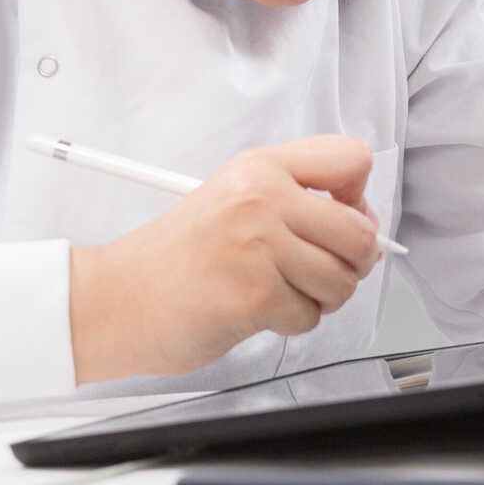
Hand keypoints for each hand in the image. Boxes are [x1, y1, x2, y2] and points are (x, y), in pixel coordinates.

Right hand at [68, 135, 382, 381]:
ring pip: (342, 280)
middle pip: (359, 231)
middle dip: (350, 265)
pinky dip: (290, 323)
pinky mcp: (255, 294)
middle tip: (318, 272)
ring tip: (278, 291)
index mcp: (260, 167)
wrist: (117, 299)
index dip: (359, 200)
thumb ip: (295, 200)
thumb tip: (366, 225)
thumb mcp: (233, 200)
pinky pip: (310, 316)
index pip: (351, 161)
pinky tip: (256, 310)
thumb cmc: (175, 259)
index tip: (339, 220)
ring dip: (319, 298)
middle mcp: (262, 197)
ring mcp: (259, 245)